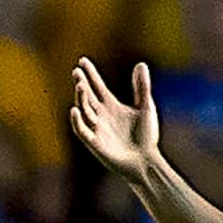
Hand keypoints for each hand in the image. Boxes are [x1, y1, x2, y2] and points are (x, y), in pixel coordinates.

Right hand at [70, 59, 158, 184]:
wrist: (146, 162)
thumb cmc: (146, 137)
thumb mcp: (146, 108)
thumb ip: (142, 87)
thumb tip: (141, 64)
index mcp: (111, 106)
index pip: (97, 86)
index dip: (90, 74)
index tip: (82, 60)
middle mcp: (101, 116)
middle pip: (87, 96)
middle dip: (81, 83)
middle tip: (77, 71)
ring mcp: (96, 129)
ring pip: (84, 110)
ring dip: (81, 98)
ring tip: (81, 85)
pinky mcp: (94, 143)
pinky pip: (82, 130)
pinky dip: (77, 121)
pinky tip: (75, 109)